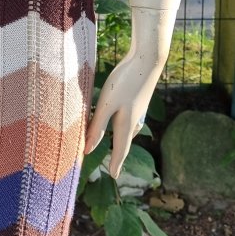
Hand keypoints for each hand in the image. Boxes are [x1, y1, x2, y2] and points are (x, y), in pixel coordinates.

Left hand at [83, 45, 165, 177]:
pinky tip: (122, 116)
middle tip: (114, 165)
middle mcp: (135, 118)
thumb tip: (88, 150)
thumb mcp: (107, 104)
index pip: (120, 149)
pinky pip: (130, 117)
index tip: (113, 176)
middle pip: (125, 140)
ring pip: (129, 128)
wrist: (148, 58)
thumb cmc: (125, 81)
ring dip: (122, 138)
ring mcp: (139, 107)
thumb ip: (98, 126)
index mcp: (126, 123)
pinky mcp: (138, 97)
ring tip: (118, 145)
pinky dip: (123, 123)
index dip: (115, 163)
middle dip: (119, 152)